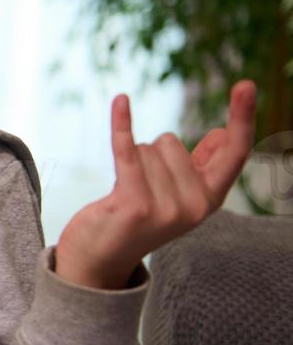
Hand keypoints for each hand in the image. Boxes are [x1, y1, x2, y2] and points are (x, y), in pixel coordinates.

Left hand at [55, 79, 256, 288]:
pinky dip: (122, 124)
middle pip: (171, 141)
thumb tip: (220, 133)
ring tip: (123, 194)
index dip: (242, 117)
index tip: (245, 84)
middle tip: (138, 190)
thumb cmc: (137, 221)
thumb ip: (200, 168)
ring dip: (129, 163)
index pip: (235, 152)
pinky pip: (127, 150)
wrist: (98, 261)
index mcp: (210, 200)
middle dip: (149, 155)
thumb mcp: (177, 197)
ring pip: (145, 148)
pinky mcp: (133, 203)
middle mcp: (194, 206)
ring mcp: (165, 208)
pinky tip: (121, 100)